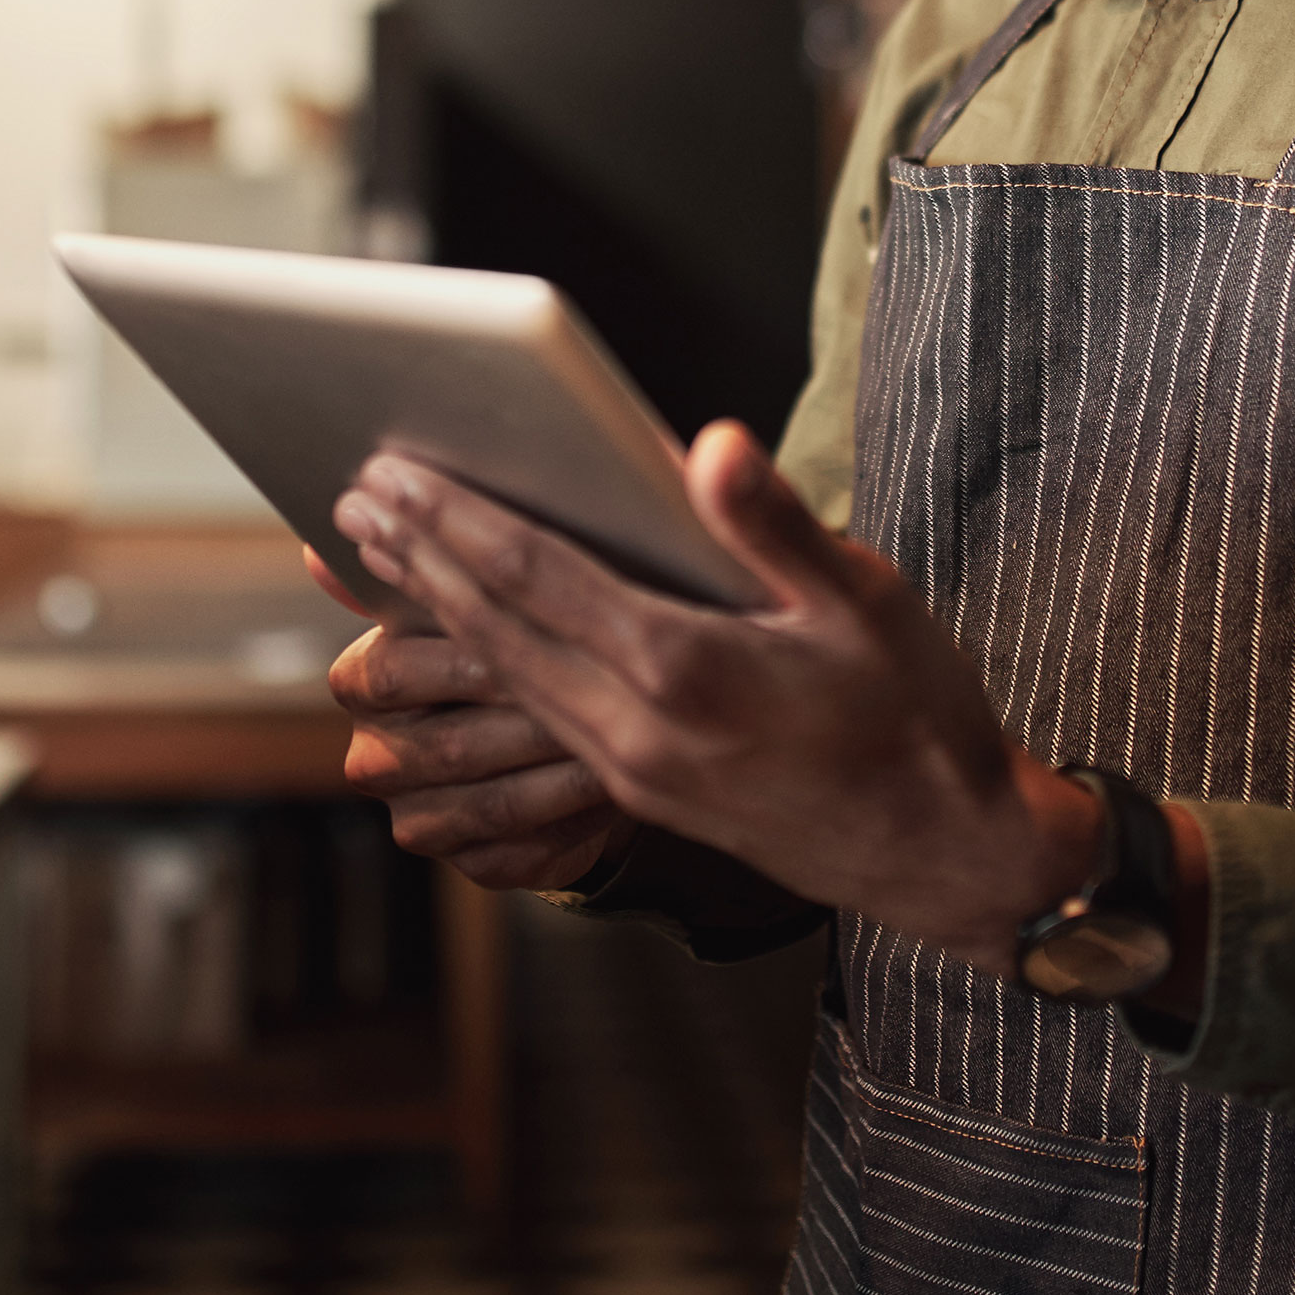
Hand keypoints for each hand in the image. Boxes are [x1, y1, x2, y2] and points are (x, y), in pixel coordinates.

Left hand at [332, 425, 1112, 974]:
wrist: (943, 851)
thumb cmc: (916, 711)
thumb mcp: (866, 601)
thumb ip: (775, 523)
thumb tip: (707, 443)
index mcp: (685, 665)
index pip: (540, 576)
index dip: (457, 519)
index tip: (393, 472)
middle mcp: (638, 727)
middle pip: (499, 627)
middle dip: (418, 558)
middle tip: (351, 501)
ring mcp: (633, 770)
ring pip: (508, 678)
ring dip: (437, 613)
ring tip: (378, 562)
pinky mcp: (642, 795)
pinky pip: (537, 721)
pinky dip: (485, 670)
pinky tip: (463, 647)